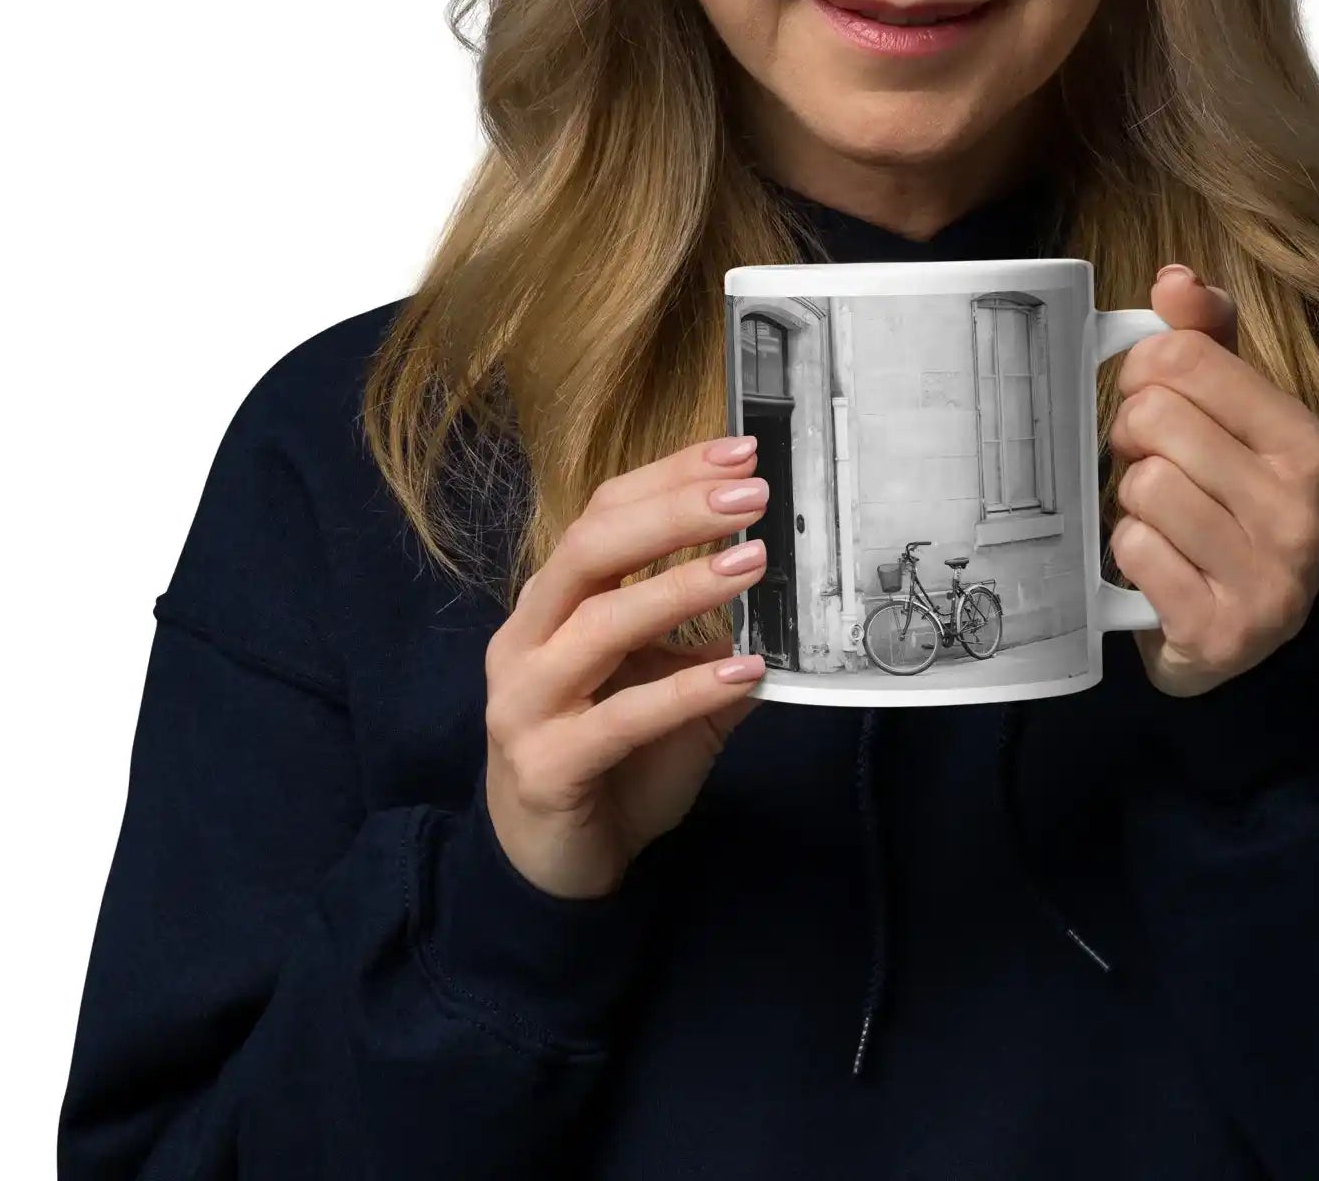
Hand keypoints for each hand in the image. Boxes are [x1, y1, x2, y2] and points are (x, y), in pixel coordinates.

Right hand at [481, 435, 772, 898]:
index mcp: (554, 602)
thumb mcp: (669, 685)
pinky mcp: (547, 765)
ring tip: (754, 563)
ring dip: (683, 587)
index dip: (669, 477)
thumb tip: (791, 585)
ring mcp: (527, 702)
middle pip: (591, 550)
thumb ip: (713, 636)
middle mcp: (529, 638)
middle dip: (673, 513)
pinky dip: (686, 689)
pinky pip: (622, 720)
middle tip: (751, 493)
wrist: (556, 868)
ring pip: (601, 625)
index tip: (740, 451)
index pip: (604, 514)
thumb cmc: (614, 760)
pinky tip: (744, 671)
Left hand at [1106, 266, 1318, 698]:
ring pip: (1144, 486)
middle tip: (1146, 463)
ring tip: (1156, 516)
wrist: (1241, 635)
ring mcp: (1265, 578)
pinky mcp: (1219, 633)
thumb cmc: (1225, 504)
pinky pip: (1134, 551)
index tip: (1148, 398)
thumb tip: (1175, 278)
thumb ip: (1205, 340)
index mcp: (1303, 443)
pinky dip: (1128, 553)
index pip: (1187, 359)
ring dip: (1130, 501)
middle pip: (1156, 419)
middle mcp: (1298, 511)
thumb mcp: (1228, 417)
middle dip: (1131, 437)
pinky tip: (1157, 564)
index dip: (1143, 371)